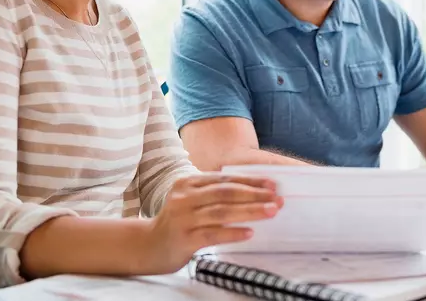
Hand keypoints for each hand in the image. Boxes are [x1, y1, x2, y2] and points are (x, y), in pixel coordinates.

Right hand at [145, 173, 283, 272]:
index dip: (250, 181)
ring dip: (250, 211)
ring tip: (271, 212)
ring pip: (221, 212)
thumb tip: (254, 192)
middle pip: (225, 193)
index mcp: (187, 183)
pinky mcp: (183, 239)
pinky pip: (213, 235)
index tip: (272, 184)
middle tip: (277, 198)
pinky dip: (233, 233)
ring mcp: (183, 219)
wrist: (148, 246)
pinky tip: (250, 233)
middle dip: (255, 195)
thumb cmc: (177, 223)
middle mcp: (184, 198)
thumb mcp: (190, 200)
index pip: (224, 179)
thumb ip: (213, 194)